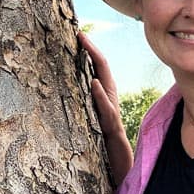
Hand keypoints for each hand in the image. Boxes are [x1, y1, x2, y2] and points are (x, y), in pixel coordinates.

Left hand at [79, 31, 133, 184]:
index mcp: (104, 93)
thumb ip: (87, 100)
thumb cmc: (102, 138)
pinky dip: (100, 94)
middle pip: (103, 67)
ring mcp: (111, 109)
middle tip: (79, 32)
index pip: (98, 66)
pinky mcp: (111, 124)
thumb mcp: (91, 114)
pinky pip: (106, 107)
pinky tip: (93, 83)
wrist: (117, 161)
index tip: (77, 33)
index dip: (89, 49)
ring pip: (106, 82)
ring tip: (86, 46)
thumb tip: (75, 84)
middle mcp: (110, 97)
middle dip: (91, 49)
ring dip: (96, 63)